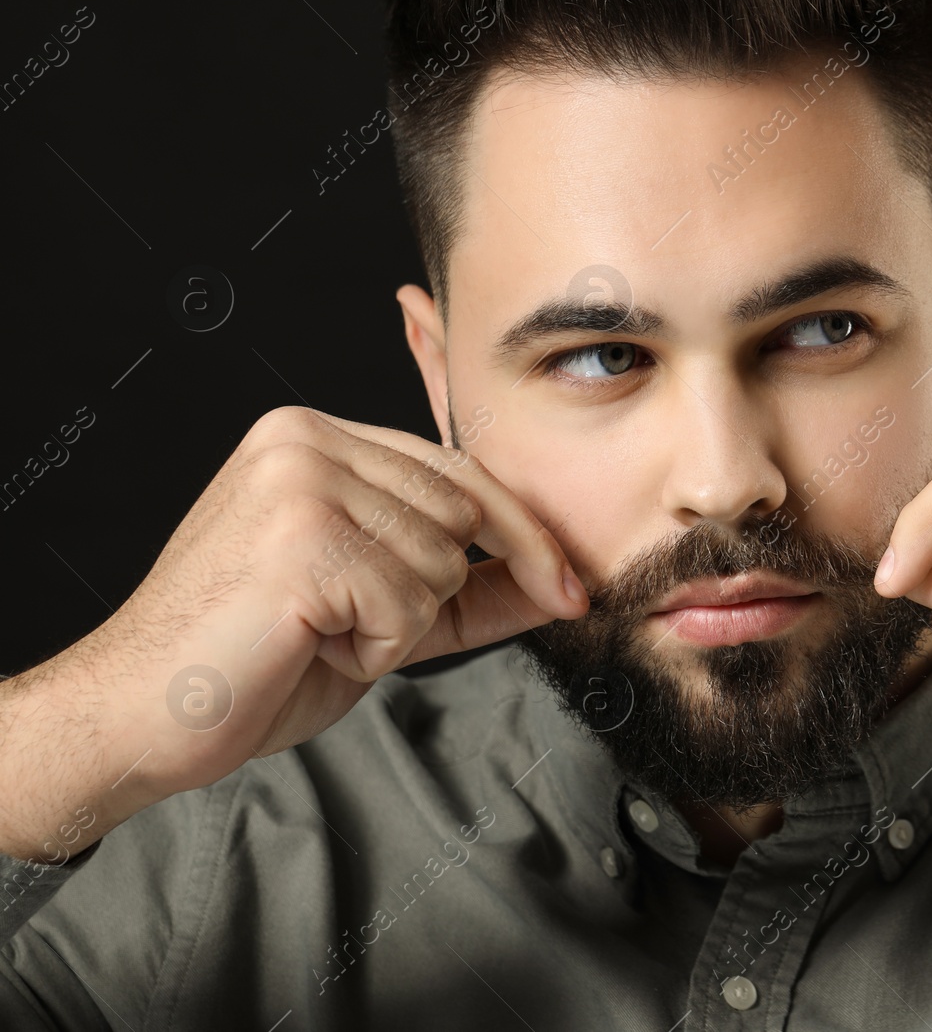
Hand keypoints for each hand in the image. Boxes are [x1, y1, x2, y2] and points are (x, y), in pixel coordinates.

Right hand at [1, 406, 584, 858]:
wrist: (141, 713)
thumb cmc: (251, 661)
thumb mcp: (379, 612)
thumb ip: (470, 587)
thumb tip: (565, 583)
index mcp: (316, 438)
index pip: (461, 472)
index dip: (522, 537)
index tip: (570, 588)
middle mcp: (307, 440)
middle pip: (464, 515)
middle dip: (431, 591)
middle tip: (341, 624)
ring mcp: (301, 482)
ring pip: (442, 564)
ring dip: (396, 625)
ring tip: (314, 632)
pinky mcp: (301, 538)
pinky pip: (409, 605)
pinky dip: (375, 648)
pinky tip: (307, 644)